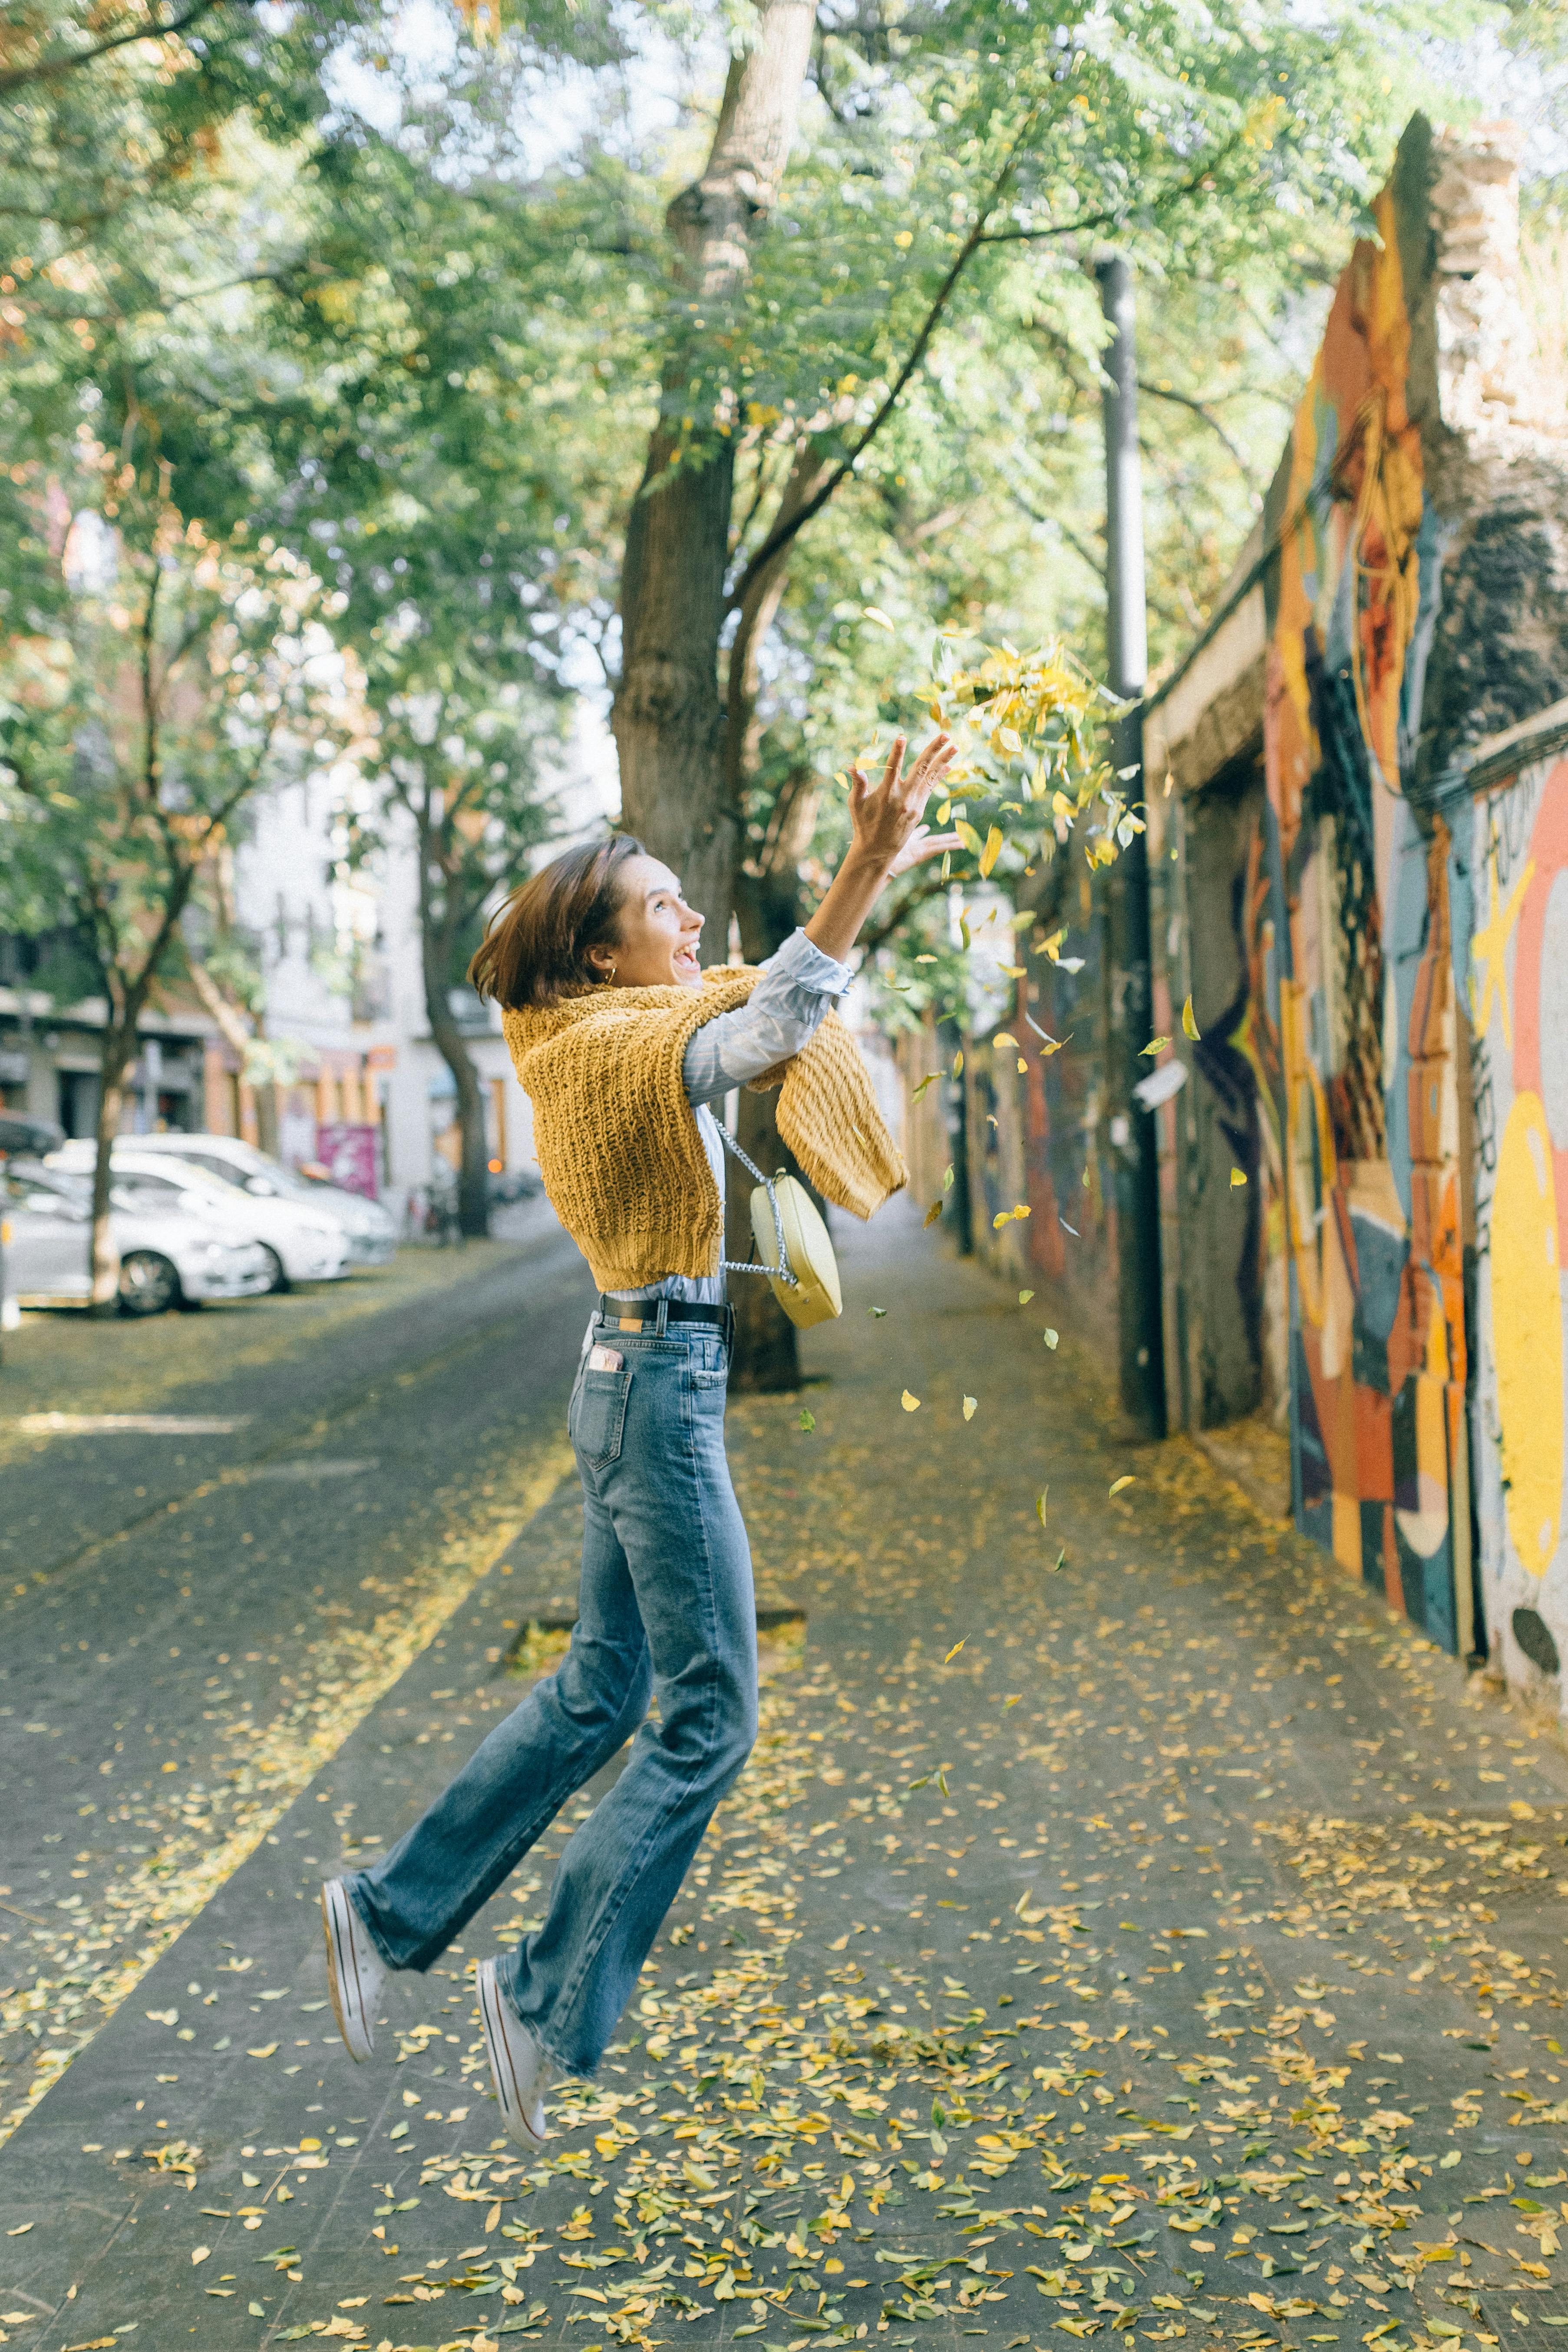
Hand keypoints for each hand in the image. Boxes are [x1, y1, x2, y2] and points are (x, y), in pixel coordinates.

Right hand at [848, 732, 959, 878]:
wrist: (878, 849)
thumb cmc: (863, 824)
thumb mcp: (856, 804)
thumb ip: (858, 784)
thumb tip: (852, 766)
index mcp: (886, 794)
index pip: (892, 768)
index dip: (896, 753)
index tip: (902, 737)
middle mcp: (903, 797)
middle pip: (920, 769)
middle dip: (933, 750)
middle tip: (945, 735)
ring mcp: (914, 803)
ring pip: (930, 776)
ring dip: (943, 760)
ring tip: (955, 746)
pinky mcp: (920, 809)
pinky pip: (931, 787)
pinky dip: (939, 775)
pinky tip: (948, 764)